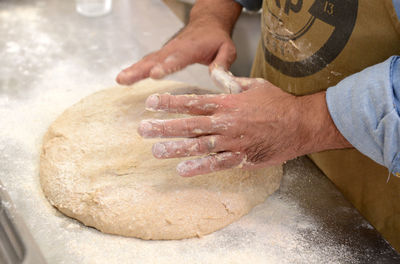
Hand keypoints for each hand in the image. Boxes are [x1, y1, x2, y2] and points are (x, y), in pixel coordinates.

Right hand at [116, 0, 241, 84]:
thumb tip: (218, 79)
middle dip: (141, 70)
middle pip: (156, 59)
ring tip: (121, 80)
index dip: (166, 66)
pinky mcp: (162, 54)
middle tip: (127, 79)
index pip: (178, 58)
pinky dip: (135, 68)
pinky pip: (147, 61)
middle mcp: (176, 48)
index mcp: (192, 48)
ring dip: (134, 70)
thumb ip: (223, 64)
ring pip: (148, 60)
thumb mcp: (228, 49)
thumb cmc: (217, 38)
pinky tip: (125, 77)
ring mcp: (167, 50)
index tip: (155, 74)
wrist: (207, 23)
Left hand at [138, 76, 351, 176]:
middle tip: (143, 129)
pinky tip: (182, 170)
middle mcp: (226, 122)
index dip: (170, 103)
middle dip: (164, 126)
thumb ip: (232, 82)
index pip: (193, 101)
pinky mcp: (243, 157)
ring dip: (175, 148)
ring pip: (199, 145)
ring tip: (155, 150)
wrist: (301, 123)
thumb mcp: (254, 85)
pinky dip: (200, 167)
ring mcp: (233, 141)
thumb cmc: (278, 103)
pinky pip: (218, 164)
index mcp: (228, 103)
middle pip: (190, 124)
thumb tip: (217, 76)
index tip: (151, 104)